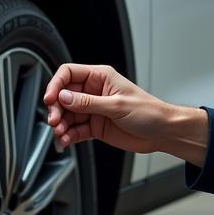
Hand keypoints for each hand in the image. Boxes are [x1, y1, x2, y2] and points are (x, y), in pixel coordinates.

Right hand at [42, 63, 173, 154]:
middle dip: (56, 109)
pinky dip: (68, 135)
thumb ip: (88, 103)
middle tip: (55, 121)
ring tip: (61, 134)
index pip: (69, 74)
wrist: (162, 132)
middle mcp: (94, 92)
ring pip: (67, 115)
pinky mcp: (95, 126)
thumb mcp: (117, 105)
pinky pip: (75, 129)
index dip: (56, 85)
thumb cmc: (149, 112)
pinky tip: (66, 140)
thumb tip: (64, 97)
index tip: (51, 99)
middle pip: (64, 96)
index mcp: (100, 78)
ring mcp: (93, 110)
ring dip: (61, 125)